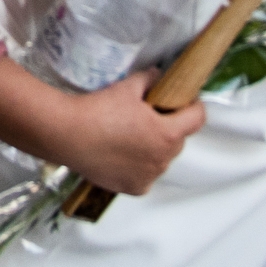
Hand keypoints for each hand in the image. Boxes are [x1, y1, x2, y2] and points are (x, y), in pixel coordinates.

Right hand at [37, 71, 205, 195]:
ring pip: (161, 160)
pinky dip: (138, 167)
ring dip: (154, 149)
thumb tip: (159, 77)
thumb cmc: (98, 110)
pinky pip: (145, 176)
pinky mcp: (133, 188)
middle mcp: (163, 159)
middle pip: (178, 140)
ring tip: (130, 137)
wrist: (68, 135)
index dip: (193, 107)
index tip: (186, 102)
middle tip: (148, 117)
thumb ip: (150, 80)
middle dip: (169, 128)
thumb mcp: (128, 87)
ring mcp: (148, 177)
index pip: (197, 119)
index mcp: (167, 134)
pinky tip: (121, 155)